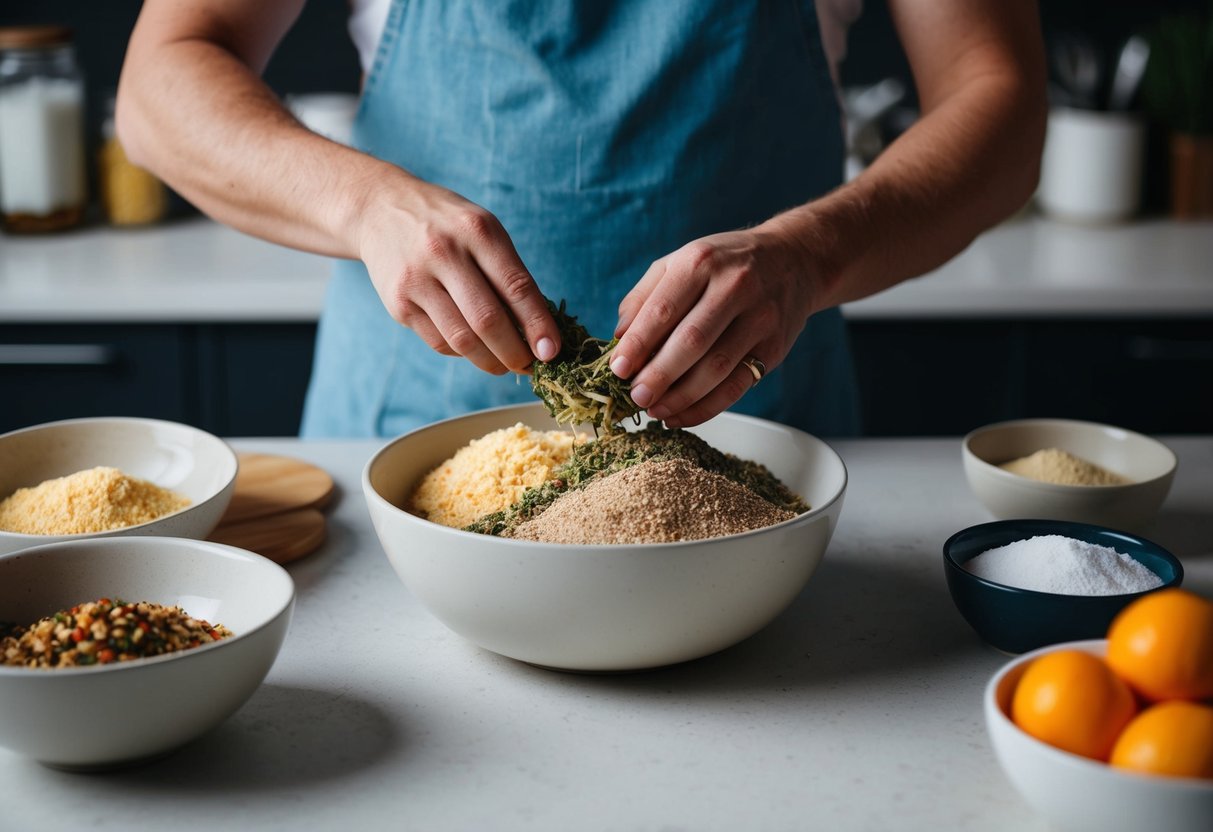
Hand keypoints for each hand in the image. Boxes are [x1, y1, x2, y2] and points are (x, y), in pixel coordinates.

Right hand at [356, 174, 559, 374]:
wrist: (379, 210)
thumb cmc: (447, 226)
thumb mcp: (482, 229)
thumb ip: (508, 273)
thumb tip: (538, 330)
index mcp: (477, 231)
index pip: (516, 287)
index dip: (538, 325)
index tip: (552, 352)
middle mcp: (445, 253)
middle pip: (488, 320)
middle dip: (515, 353)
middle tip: (529, 366)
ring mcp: (417, 280)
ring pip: (462, 339)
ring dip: (490, 361)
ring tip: (505, 365)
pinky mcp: (399, 304)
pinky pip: (439, 342)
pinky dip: (463, 353)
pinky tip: (473, 348)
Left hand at [608, 226, 818, 426]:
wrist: (794, 260)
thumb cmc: (724, 264)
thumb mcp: (680, 261)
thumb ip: (644, 297)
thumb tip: (619, 339)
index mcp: (701, 262)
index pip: (663, 310)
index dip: (637, 344)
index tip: (617, 370)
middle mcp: (734, 287)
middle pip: (691, 342)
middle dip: (658, 376)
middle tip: (635, 397)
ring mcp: (760, 318)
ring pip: (716, 368)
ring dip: (681, 397)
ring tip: (654, 410)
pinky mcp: (774, 347)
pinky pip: (737, 386)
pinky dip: (706, 408)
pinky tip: (681, 416)